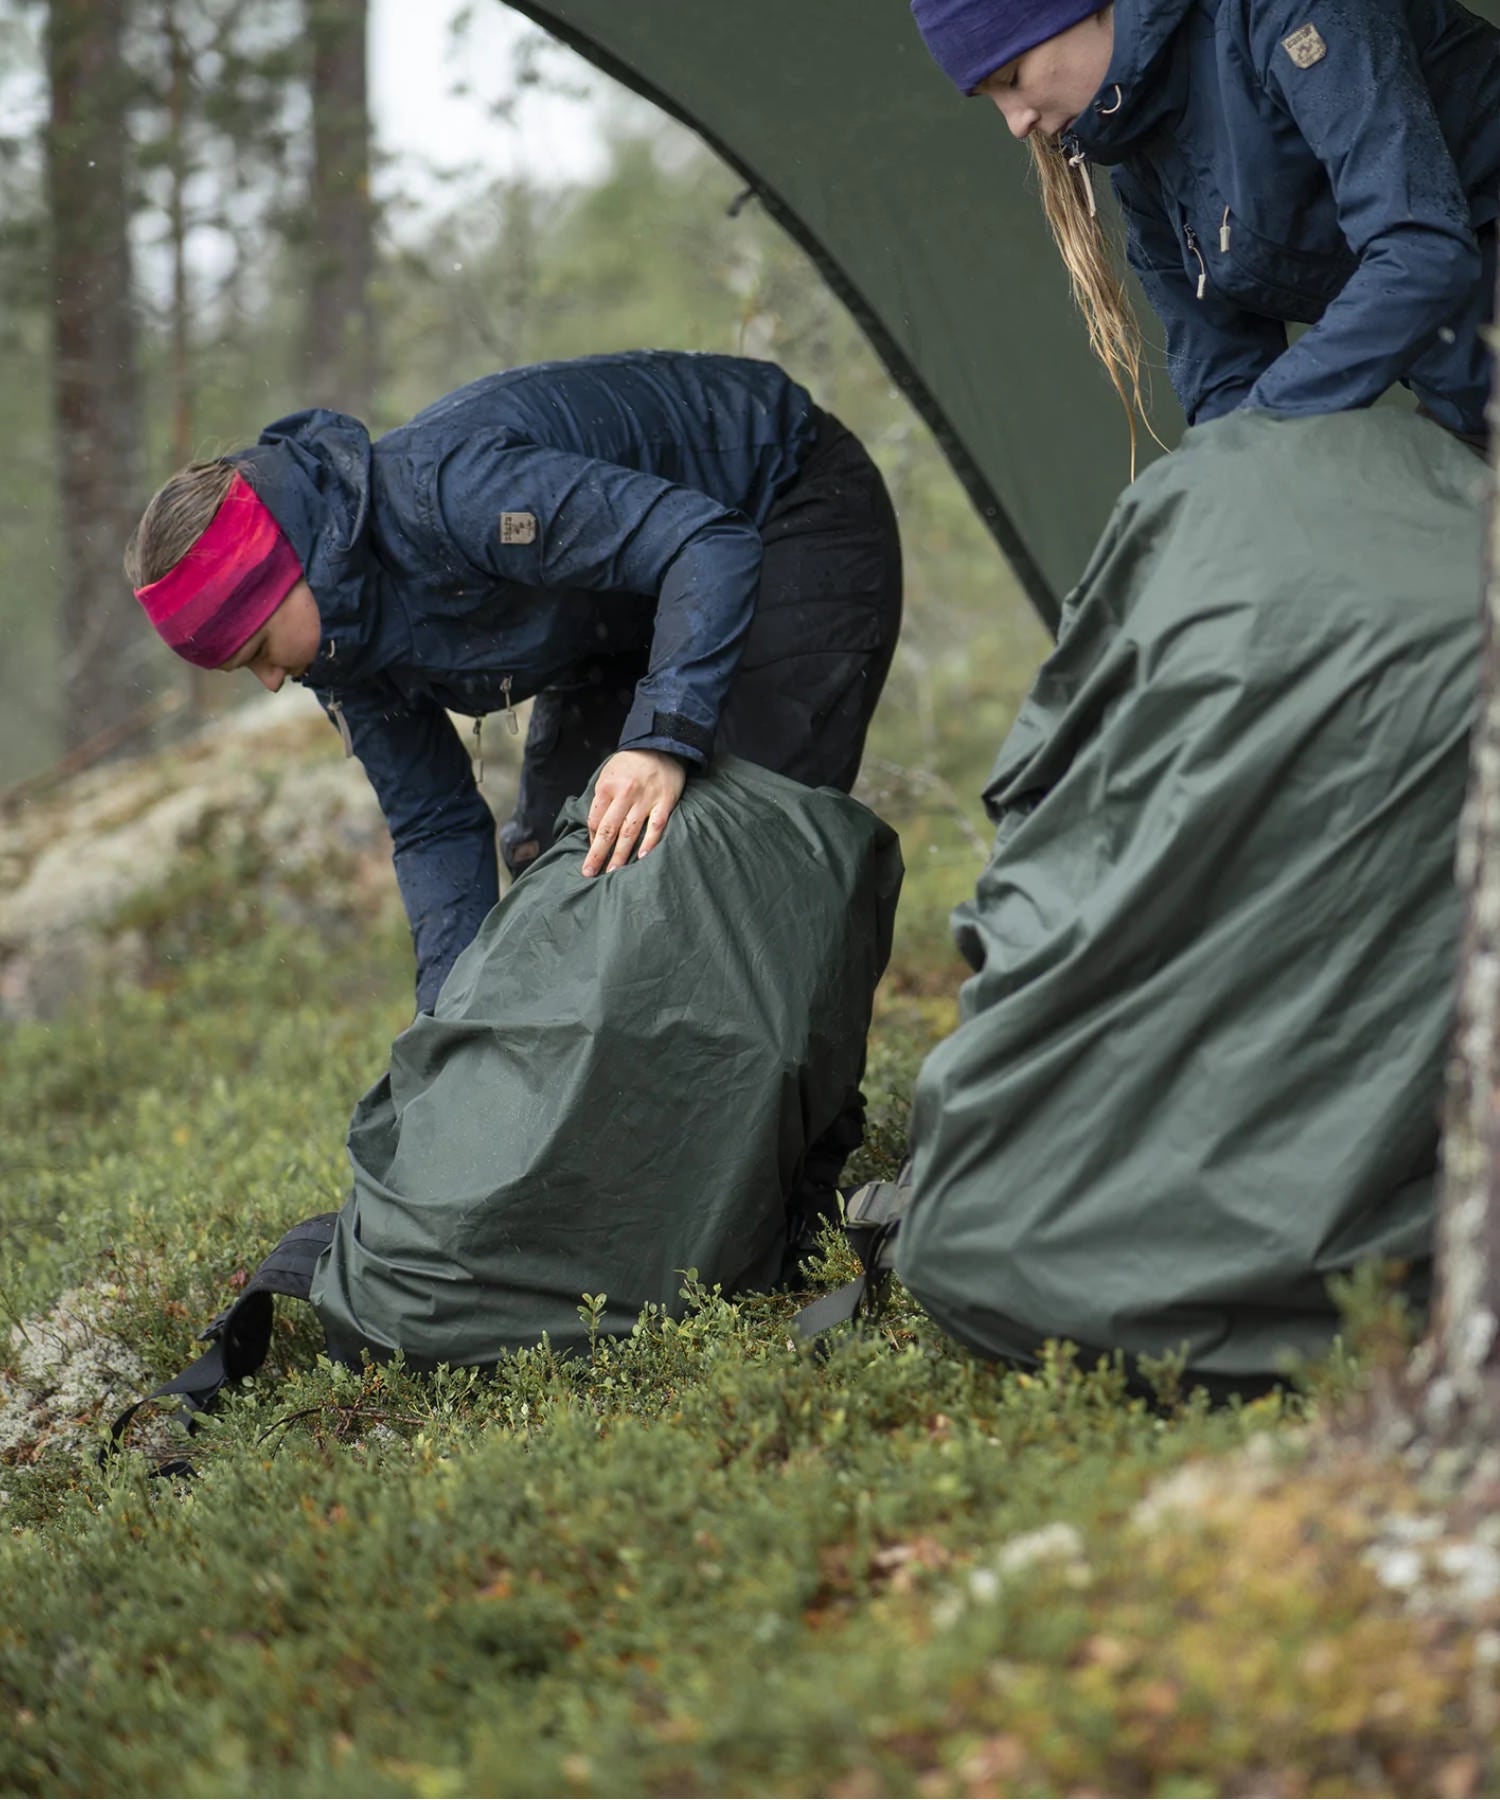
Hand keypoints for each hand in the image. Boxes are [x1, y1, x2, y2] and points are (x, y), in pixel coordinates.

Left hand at [582, 750, 685, 875]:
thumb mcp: (609, 774)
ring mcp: (646, 799)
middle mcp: (625, 794)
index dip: (592, 839)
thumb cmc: (631, 763)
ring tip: (612, 872)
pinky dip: (649, 842)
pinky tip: (642, 857)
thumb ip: (602, 799)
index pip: (595, 820)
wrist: (662, 745)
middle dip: (597, 854)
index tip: (591, 854)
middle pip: (608, 830)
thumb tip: (596, 829)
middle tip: (590, 873)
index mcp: (607, 787)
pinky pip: (656, 826)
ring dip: (620, 855)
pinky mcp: (665, 802)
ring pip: (629, 833)